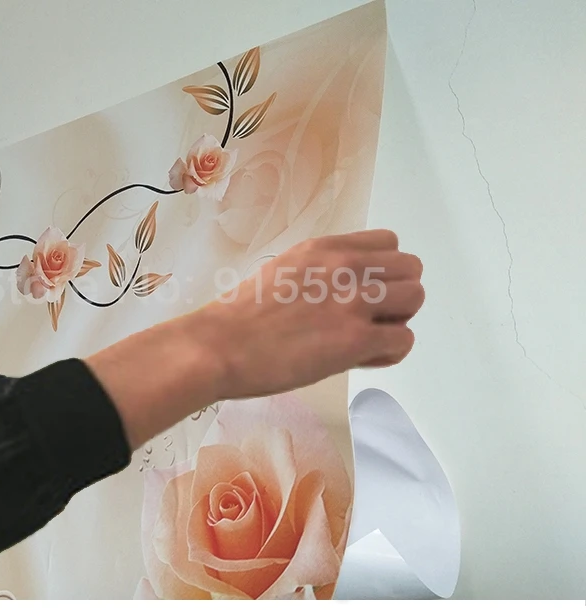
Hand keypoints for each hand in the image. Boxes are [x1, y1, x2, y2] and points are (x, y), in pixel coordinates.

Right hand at [87, 229, 423, 447]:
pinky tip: (362, 359)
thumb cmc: (239, 317)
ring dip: (397, 321)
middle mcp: (344, 266)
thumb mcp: (283, 270)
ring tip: (367, 340)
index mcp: (325, 248)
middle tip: (369, 319)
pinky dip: (388, 353)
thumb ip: (320, 272)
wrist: (219, 346)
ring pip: (415, 298)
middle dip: (396, 295)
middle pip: (411, 268)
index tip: (363, 294)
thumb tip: (340, 292)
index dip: (384, 271)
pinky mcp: (354, 340)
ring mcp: (352, 302)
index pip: (389, 242)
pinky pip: (403, 341)